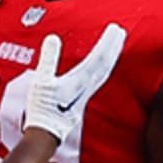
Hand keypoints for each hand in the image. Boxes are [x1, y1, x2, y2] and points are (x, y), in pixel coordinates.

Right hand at [21, 23, 125, 143]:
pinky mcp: (82, 100)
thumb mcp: (41, 81)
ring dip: (111, 57)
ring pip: (104, 72)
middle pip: (106, 64)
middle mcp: (86, 88)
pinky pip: (98, 80)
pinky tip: (101, 67)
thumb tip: (53, 39)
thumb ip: (48, 59)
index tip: (115, 28)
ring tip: (116, 46)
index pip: (99, 58)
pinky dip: (103, 68)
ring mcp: (85, 95)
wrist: (45, 134)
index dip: (108, 43)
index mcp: (79, 82)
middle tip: (121, 32)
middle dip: (114, 47)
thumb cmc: (43, 110)